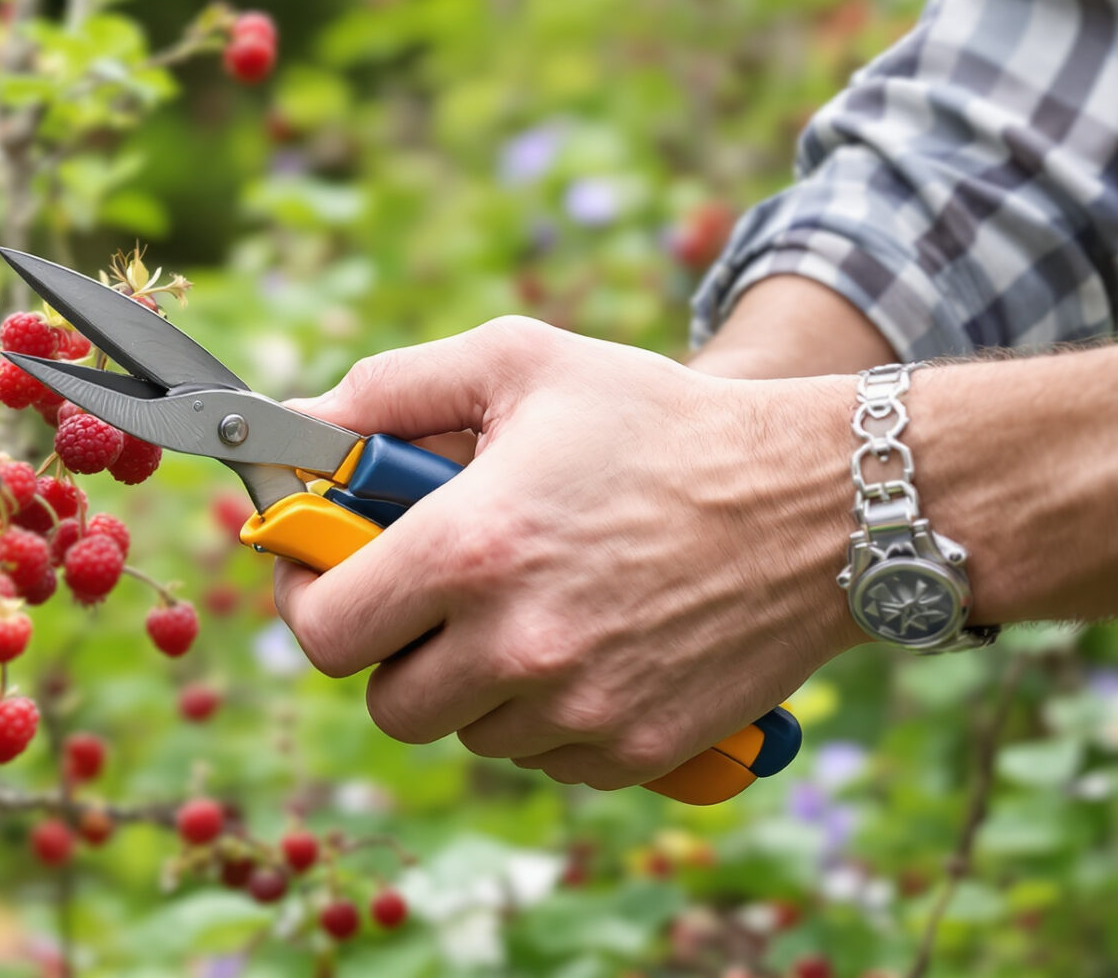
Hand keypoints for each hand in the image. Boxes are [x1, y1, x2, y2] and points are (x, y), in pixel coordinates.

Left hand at [273, 317, 860, 789]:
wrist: (818, 500)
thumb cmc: (660, 420)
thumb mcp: (520, 363)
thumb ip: (390, 390)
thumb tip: (298, 426)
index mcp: (469, 547)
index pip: (323, 630)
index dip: (310, 599)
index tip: (326, 569)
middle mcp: (515, 643)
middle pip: (386, 702)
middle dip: (394, 648)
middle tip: (427, 594)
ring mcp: (578, 708)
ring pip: (467, 730)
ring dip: (475, 679)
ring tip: (529, 599)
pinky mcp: (635, 750)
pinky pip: (544, 755)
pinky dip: (548, 711)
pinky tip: (590, 637)